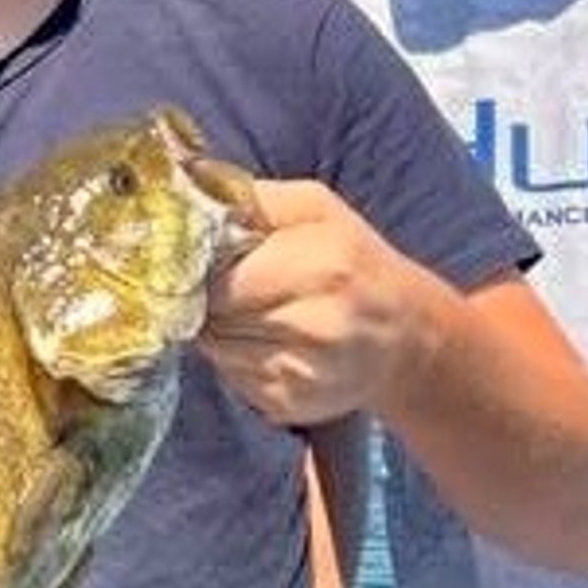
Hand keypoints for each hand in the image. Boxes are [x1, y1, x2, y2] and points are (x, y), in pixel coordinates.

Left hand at [198, 180, 428, 429]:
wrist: (404, 335)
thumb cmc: (351, 259)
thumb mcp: (312, 207)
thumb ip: (247, 196)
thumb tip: (182, 181)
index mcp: (322, 265)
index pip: (223, 280)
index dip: (201, 270)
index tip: (200, 262)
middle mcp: (317, 324)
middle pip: (215, 317)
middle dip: (208, 300)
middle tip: (227, 286)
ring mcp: (305, 372)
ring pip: (217, 349)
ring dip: (220, 330)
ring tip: (253, 312)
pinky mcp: (291, 405)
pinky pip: (232, 379)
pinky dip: (236, 360)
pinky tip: (266, 343)